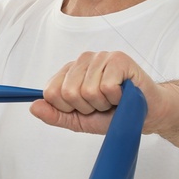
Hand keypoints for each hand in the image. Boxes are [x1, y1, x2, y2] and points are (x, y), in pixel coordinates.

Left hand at [30, 50, 177, 135]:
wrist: (146, 115)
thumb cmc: (113, 115)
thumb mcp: (79, 120)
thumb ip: (55, 115)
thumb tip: (33, 107)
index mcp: (70, 73)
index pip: (50, 92)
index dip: (68, 109)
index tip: (84, 109)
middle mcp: (83, 61)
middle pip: (68, 93)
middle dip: (86, 108)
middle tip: (102, 105)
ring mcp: (101, 57)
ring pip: (87, 91)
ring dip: (103, 104)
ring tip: (114, 100)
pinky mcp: (118, 59)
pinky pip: (105, 87)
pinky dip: (116, 98)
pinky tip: (123, 94)